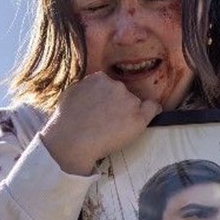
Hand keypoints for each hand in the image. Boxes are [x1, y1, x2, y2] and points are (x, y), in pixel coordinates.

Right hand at [41, 72, 161, 175]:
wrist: (71, 141)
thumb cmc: (65, 121)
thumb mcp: (72, 93)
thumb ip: (86, 88)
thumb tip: (92, 89)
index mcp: (100, 78)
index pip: (111, 85)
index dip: (108, 97)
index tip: (105, 108)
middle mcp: (117, 86)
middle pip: (124, 94)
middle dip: (118, 105)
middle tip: (108, 121)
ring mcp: (130, 101)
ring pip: (136, 104)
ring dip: (129, 113)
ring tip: (115, 129)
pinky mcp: (138, 118)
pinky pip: (153, 109)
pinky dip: (153, 112)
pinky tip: (146, 119)